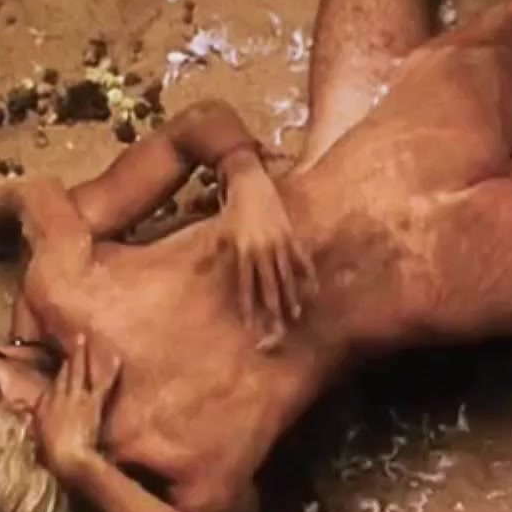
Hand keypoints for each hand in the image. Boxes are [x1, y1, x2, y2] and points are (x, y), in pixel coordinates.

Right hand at [36, 335, 122, 482]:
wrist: (68, 457)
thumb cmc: (51, 453)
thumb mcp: (39, 437)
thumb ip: (38, 422)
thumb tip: (34, 413)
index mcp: (44, 405)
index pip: (51, 386)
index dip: (58, 374)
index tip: (63, 364)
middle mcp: (58, 396)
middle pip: (64, 372)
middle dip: (70, 355)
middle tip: (76, 338)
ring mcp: (76, 397)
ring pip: (78, 370)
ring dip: (81, 353)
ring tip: (84, 338)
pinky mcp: (92, 402)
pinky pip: (102, 383)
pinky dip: (110, 371)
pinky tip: (116, 358)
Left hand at [219, 151, 317, 348]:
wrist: (250, 182)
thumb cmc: (233, 209)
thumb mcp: (220, 232)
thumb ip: (212, 254)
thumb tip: (198, 271)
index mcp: (244, 252)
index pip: (246, 286)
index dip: (248, 307)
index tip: (250, 326)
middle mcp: (262, 250)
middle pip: (268, 286)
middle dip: (272, 309)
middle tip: (276, 330)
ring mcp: (279, 243)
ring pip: (286, 276)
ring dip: (290, 297)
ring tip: (294, 315)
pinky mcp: (291, 235)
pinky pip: (300, 258)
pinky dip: (306, 273)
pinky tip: (313, 288)